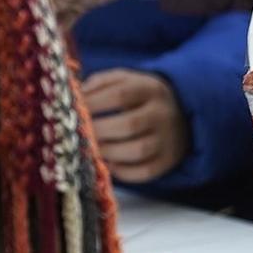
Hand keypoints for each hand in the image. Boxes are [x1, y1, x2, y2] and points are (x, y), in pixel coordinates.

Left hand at [82, 70, 189, 184]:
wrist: (179, 112)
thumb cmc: (139, 97)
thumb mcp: (124, 81)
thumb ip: (100, 84)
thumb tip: (77, 98)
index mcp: (150, 89)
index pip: (120, 94)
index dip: (93, 103)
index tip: (73, 110)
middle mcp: (163, 113)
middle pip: (130, 124)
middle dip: (98, 130)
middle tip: (79, 134)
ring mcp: (168, 139)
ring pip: (138, 149)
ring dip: (109, 152)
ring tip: (93, 149)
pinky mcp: (168, 160)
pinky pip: (145, 172)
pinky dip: (123, 172)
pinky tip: (110, 163)